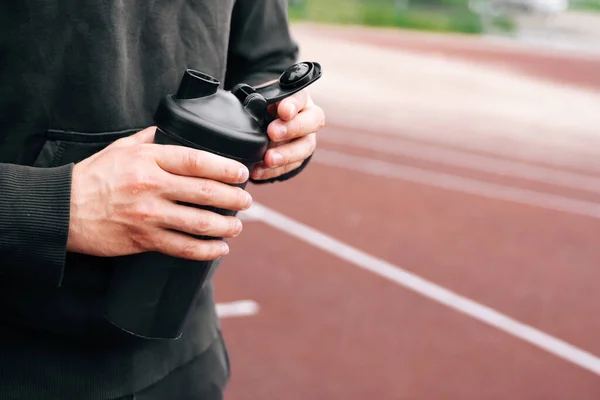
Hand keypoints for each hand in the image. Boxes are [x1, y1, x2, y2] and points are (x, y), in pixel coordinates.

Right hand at [67, 127, 251, 260]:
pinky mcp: (144, 239)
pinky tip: (219, 248)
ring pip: (199, 222)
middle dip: (233, 198)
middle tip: (246, 201)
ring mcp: (148, 215)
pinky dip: (206, 250)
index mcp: (148, 160)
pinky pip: (183, 247)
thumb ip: (152, 138)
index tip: (242, 173)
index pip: (197, 160)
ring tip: (237, 225)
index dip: (226, 168)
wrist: (63, 210)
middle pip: (205, 192)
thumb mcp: (121, 147)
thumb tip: (177, 130)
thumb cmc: (94, 177)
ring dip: (226, 225)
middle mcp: (151, 186)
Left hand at [251, 89, 324, 179]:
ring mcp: (305, 139)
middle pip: (313, 121)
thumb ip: (254, 101)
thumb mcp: (257, 100)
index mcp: (298, 98)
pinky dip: (273, 171)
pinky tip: (258, 171)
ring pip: (305, 147)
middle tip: (273, 133)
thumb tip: (239, 104)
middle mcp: (307, 117)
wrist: (263, 124)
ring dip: (286, 155)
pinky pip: (290, 166)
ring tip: (268, 159)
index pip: (300, 97)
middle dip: (293, 128)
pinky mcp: (298, 159)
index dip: (293, 104)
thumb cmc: (261, 107)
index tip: (284, 111)